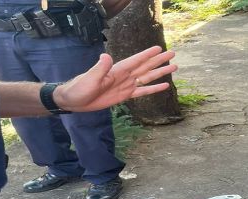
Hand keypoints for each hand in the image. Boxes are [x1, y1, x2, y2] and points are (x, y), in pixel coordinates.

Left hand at [53, 46, 176, 111]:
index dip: (147, 55)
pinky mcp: (124, 96)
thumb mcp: (90, 78)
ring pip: (147, 77)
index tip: (159, 48)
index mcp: (117, 70)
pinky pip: (142, 91)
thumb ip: (100, 68)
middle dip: (159, 60)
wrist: (73, 101)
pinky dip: (153, 89)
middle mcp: (124, 76)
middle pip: (145, 66)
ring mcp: (125, 85)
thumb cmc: (79, 88)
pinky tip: (163, 86)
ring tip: (174, 67)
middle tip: (173, 53)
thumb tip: (107, 56)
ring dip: (159, 72)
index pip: (135, 60)